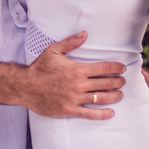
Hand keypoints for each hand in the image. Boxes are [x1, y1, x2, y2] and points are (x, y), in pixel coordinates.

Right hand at [0, 32, 126, 119]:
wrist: (25, 86)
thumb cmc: (40, 68)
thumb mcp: (54, 50)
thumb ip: (71, 42)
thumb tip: (85, 33)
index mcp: (77, 69)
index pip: (103, 69)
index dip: (116, 68)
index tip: (122, 68)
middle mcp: (78, 85)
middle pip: (105, 84)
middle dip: (118, 82)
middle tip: (123, 81)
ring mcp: (75, 99)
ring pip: (101, 99)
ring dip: (114, 97)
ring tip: (120, 95)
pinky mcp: (69, 110)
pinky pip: (89, 114)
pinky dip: (102, 114)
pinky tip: (111, 113)